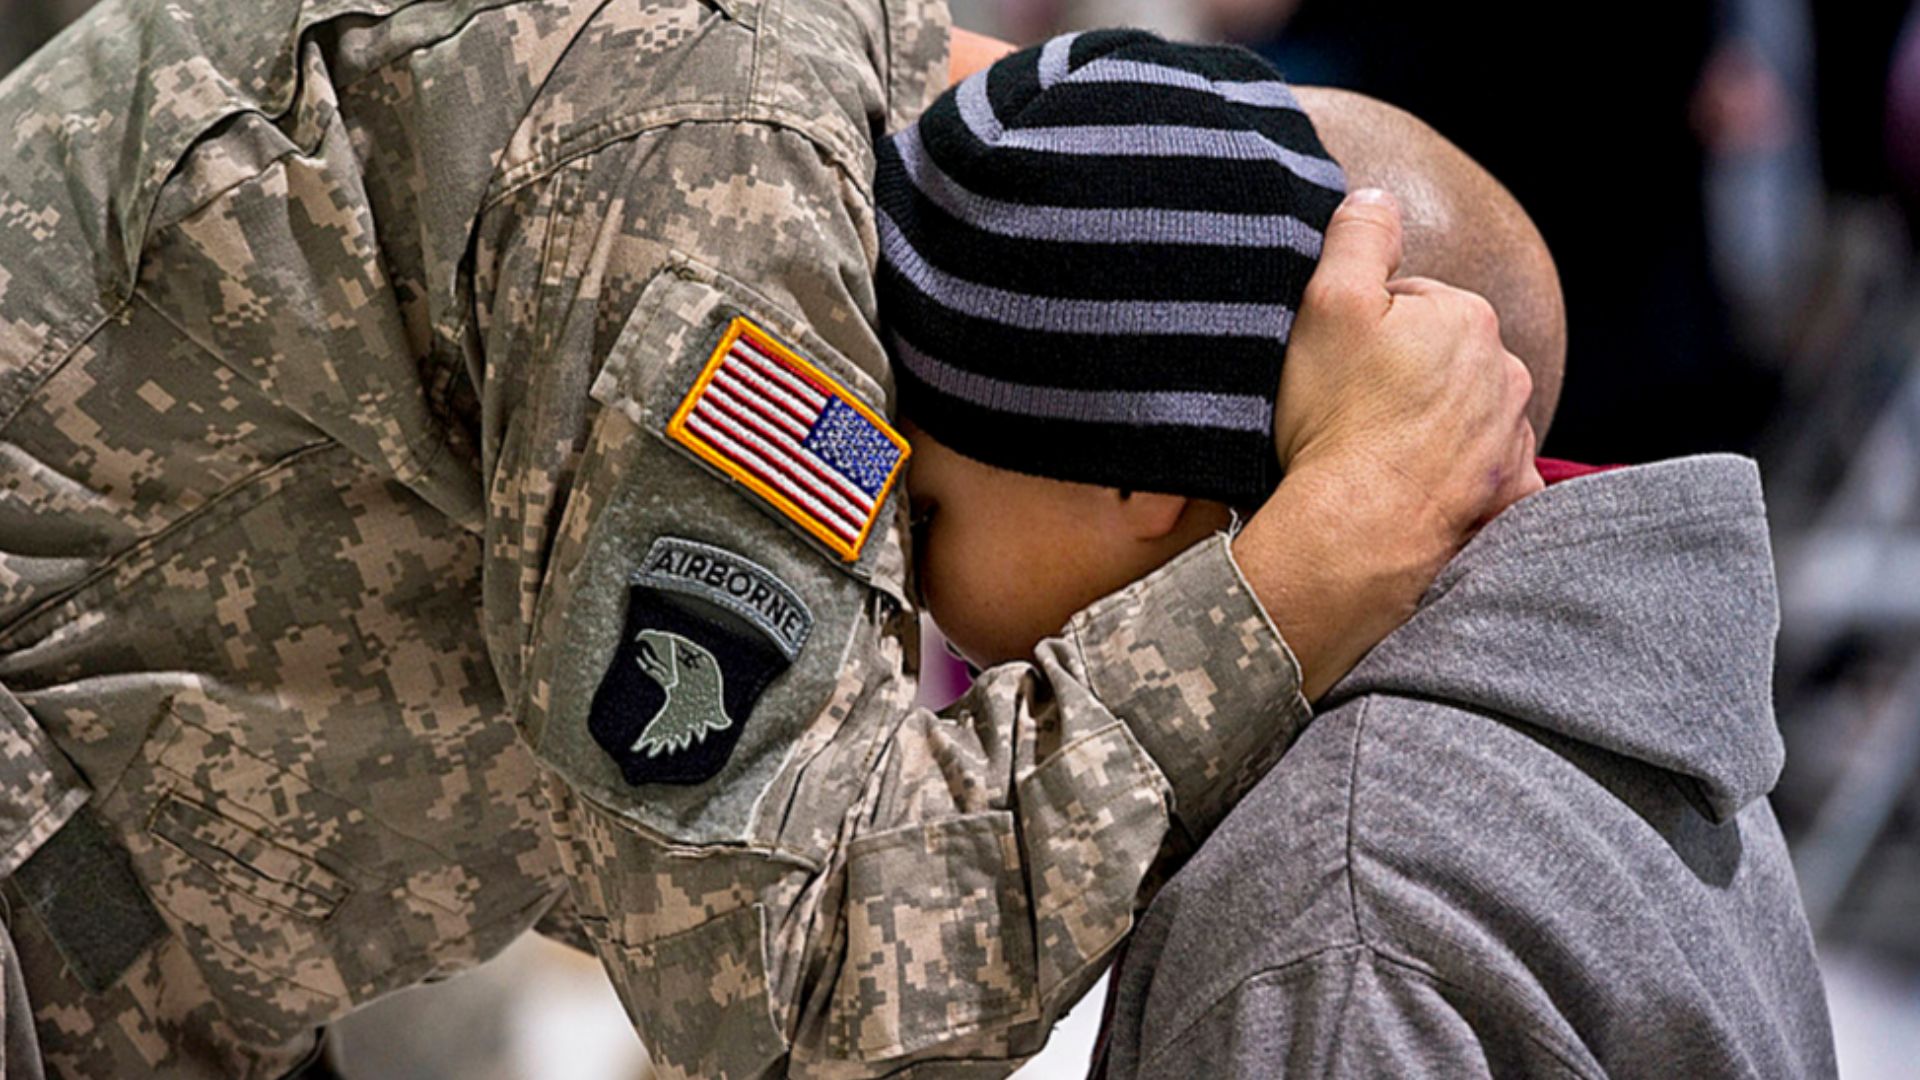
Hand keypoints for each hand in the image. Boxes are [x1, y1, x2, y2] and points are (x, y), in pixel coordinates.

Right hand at [1234, 187, 1541, 700]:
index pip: (1410, 304)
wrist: (1357, 530)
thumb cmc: (1336, 416)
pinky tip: (1413, 489)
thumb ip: (1359, 236)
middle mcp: (1508, 373)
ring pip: (1464, 414)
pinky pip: (1484, 475)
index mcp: (1468, 317)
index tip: (1333, 366)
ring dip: (1427, 426)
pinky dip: (1455, 479)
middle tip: (1346, 410)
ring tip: (1373, 453)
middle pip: (1440, 359)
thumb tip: (1378, 196)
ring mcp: (1513, 440)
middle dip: (1401, 376)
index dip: (1362, 331)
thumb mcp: (1327, 303)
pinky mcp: (1509, 497)